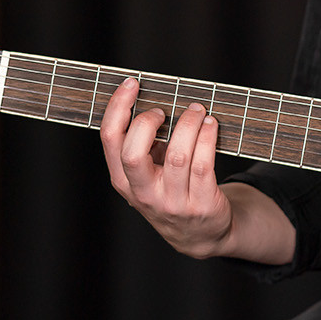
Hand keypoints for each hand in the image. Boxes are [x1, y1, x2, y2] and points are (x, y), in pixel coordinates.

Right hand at [100, 79, 233, 257]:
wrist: (201, 235)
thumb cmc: (171, 192)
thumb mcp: (146, 176)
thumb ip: (143, 145)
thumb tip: (151, 99)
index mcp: (124, 181)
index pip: (110, 140)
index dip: (118, 107)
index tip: (132, 84)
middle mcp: (144, 194)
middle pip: (133, 153)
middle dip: (147, 121)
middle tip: (163, 110)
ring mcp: (173, 202)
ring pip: (178, 155)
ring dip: (188, 124)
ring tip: (196, 111)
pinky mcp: (202, 204)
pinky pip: (204, 164)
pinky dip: (207, 137)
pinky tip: (210, 125)